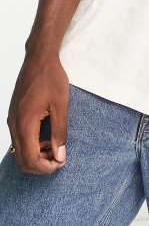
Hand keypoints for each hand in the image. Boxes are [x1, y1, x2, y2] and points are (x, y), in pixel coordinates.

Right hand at [7, 51, 69, 174]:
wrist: (39, 58)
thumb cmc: (51, 77)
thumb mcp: (61, 104)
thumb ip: (59, 131)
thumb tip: (60, 156)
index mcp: (25, 123)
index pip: (30, 159)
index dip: (46, 167)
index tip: (61, 162)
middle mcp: (13, 125)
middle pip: (21, 160)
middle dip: (40, 165)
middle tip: (59, 158)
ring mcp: (11, 120)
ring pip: (19, 151)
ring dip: (36, 156)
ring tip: (54, 146)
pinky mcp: (13, 115)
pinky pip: (18, 139)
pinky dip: (31, 145)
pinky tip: (46, 136)